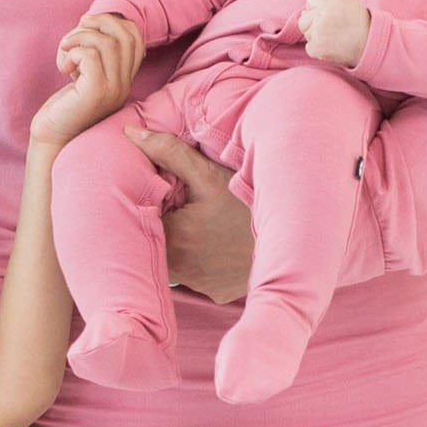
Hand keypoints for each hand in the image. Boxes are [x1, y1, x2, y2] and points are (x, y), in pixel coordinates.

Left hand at [31, 24, 135, 148]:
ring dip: (79, 38)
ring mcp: (113, 90)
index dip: (110, 21)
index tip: (86, 27)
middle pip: (125, 34)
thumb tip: (90, 20)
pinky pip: (89, 56)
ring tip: (65, 52)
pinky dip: (72, 53)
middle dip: (96, 23)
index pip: (135, 36)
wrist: (52, 140)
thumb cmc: (63, 106)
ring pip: (106, 42)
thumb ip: (93, 52)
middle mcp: (124, 84)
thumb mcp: (83, 74)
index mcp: (124, 78)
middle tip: (72, 37)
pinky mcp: (96, 94)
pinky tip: (64, 68)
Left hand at [133, 130, 252, 303]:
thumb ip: (168, 153)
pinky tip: (218, 246)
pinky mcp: (217, 293)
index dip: (148, 206)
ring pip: (176, 263)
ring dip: (182, 246)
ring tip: (202, 227)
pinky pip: (199, 277)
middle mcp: (181, 270)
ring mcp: (200, 285)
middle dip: (164, 226)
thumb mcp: (209, 175)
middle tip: (182, 209)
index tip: (162, 195)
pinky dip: (202, 262)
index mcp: (173, 238)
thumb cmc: (251, 204)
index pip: (141, 221)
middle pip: (158, 244)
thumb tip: (131, 133)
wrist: (296, 240)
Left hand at [297, 0, 371, 67]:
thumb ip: (327, 2)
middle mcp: (322, 16)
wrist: (370, 44)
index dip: (318, 9)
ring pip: (307, 33)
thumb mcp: (347, 3)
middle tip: (330, 29)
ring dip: (316, 36)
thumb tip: (304, 12)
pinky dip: (318, 49)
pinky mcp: (317, 48)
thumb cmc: (360, 23)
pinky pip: (309, 47)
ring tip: (333, 38)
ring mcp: (318, 33)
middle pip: (303, 19)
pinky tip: (331, 47)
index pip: (310, 1)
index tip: (328, 15)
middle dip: (313, 23)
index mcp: (330, 3)